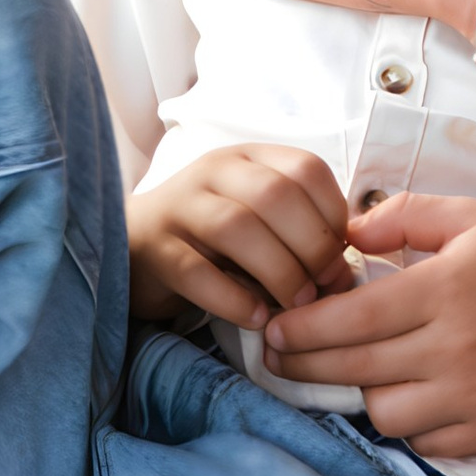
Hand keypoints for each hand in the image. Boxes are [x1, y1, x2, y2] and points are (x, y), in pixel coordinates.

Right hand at [126, 144, 356, 328]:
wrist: (133, 248)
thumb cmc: (211, 239)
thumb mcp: (258, 221)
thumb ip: (297, 235)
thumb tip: (342, 273)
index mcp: (248, 157)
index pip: (306, 168)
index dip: (333, 214)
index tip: (341, 255)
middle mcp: (213, 171)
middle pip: (275, 195)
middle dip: (311, 246)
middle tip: (323, 287)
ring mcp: (179, 205)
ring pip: (237, 227)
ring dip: (278, 271)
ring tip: (295, 305)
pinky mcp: (154, 248)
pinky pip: (197, 272)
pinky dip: (234, 299)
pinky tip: (257, 318)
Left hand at [262, 195, 475, 455]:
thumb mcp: (468, 215)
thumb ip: (402, 216)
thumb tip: (344, 238)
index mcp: (446, 290)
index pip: (352, 320)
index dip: (302, 329)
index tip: (272, 329)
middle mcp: (459, 348)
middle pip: (356, 369)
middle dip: (304, 365)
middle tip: (277, 358)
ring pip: (384, 413)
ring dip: (364, 391)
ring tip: (361, 366)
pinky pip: (425, 441)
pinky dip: (408, 421)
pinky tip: (408, 392)